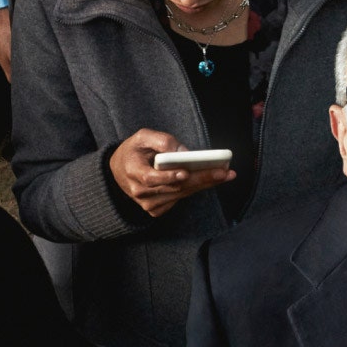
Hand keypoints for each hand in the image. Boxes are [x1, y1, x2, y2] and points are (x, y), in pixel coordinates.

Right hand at [107, 129, 234, 217]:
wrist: (121, 171)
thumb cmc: (134, 151)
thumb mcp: (142, 137)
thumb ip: (160, 141)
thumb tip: (182, 152)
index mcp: (133, 172)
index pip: (151, 179)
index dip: (169, 176)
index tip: (185, 172)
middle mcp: (140, 192)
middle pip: (174, 188)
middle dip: (201, 179)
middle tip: (223, 172)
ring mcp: (148, 204)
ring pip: (181, 194)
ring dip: (204, 184)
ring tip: (225, 174)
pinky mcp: (157, 209)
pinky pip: (180, 199)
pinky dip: (196, 189)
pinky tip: (211, 180)